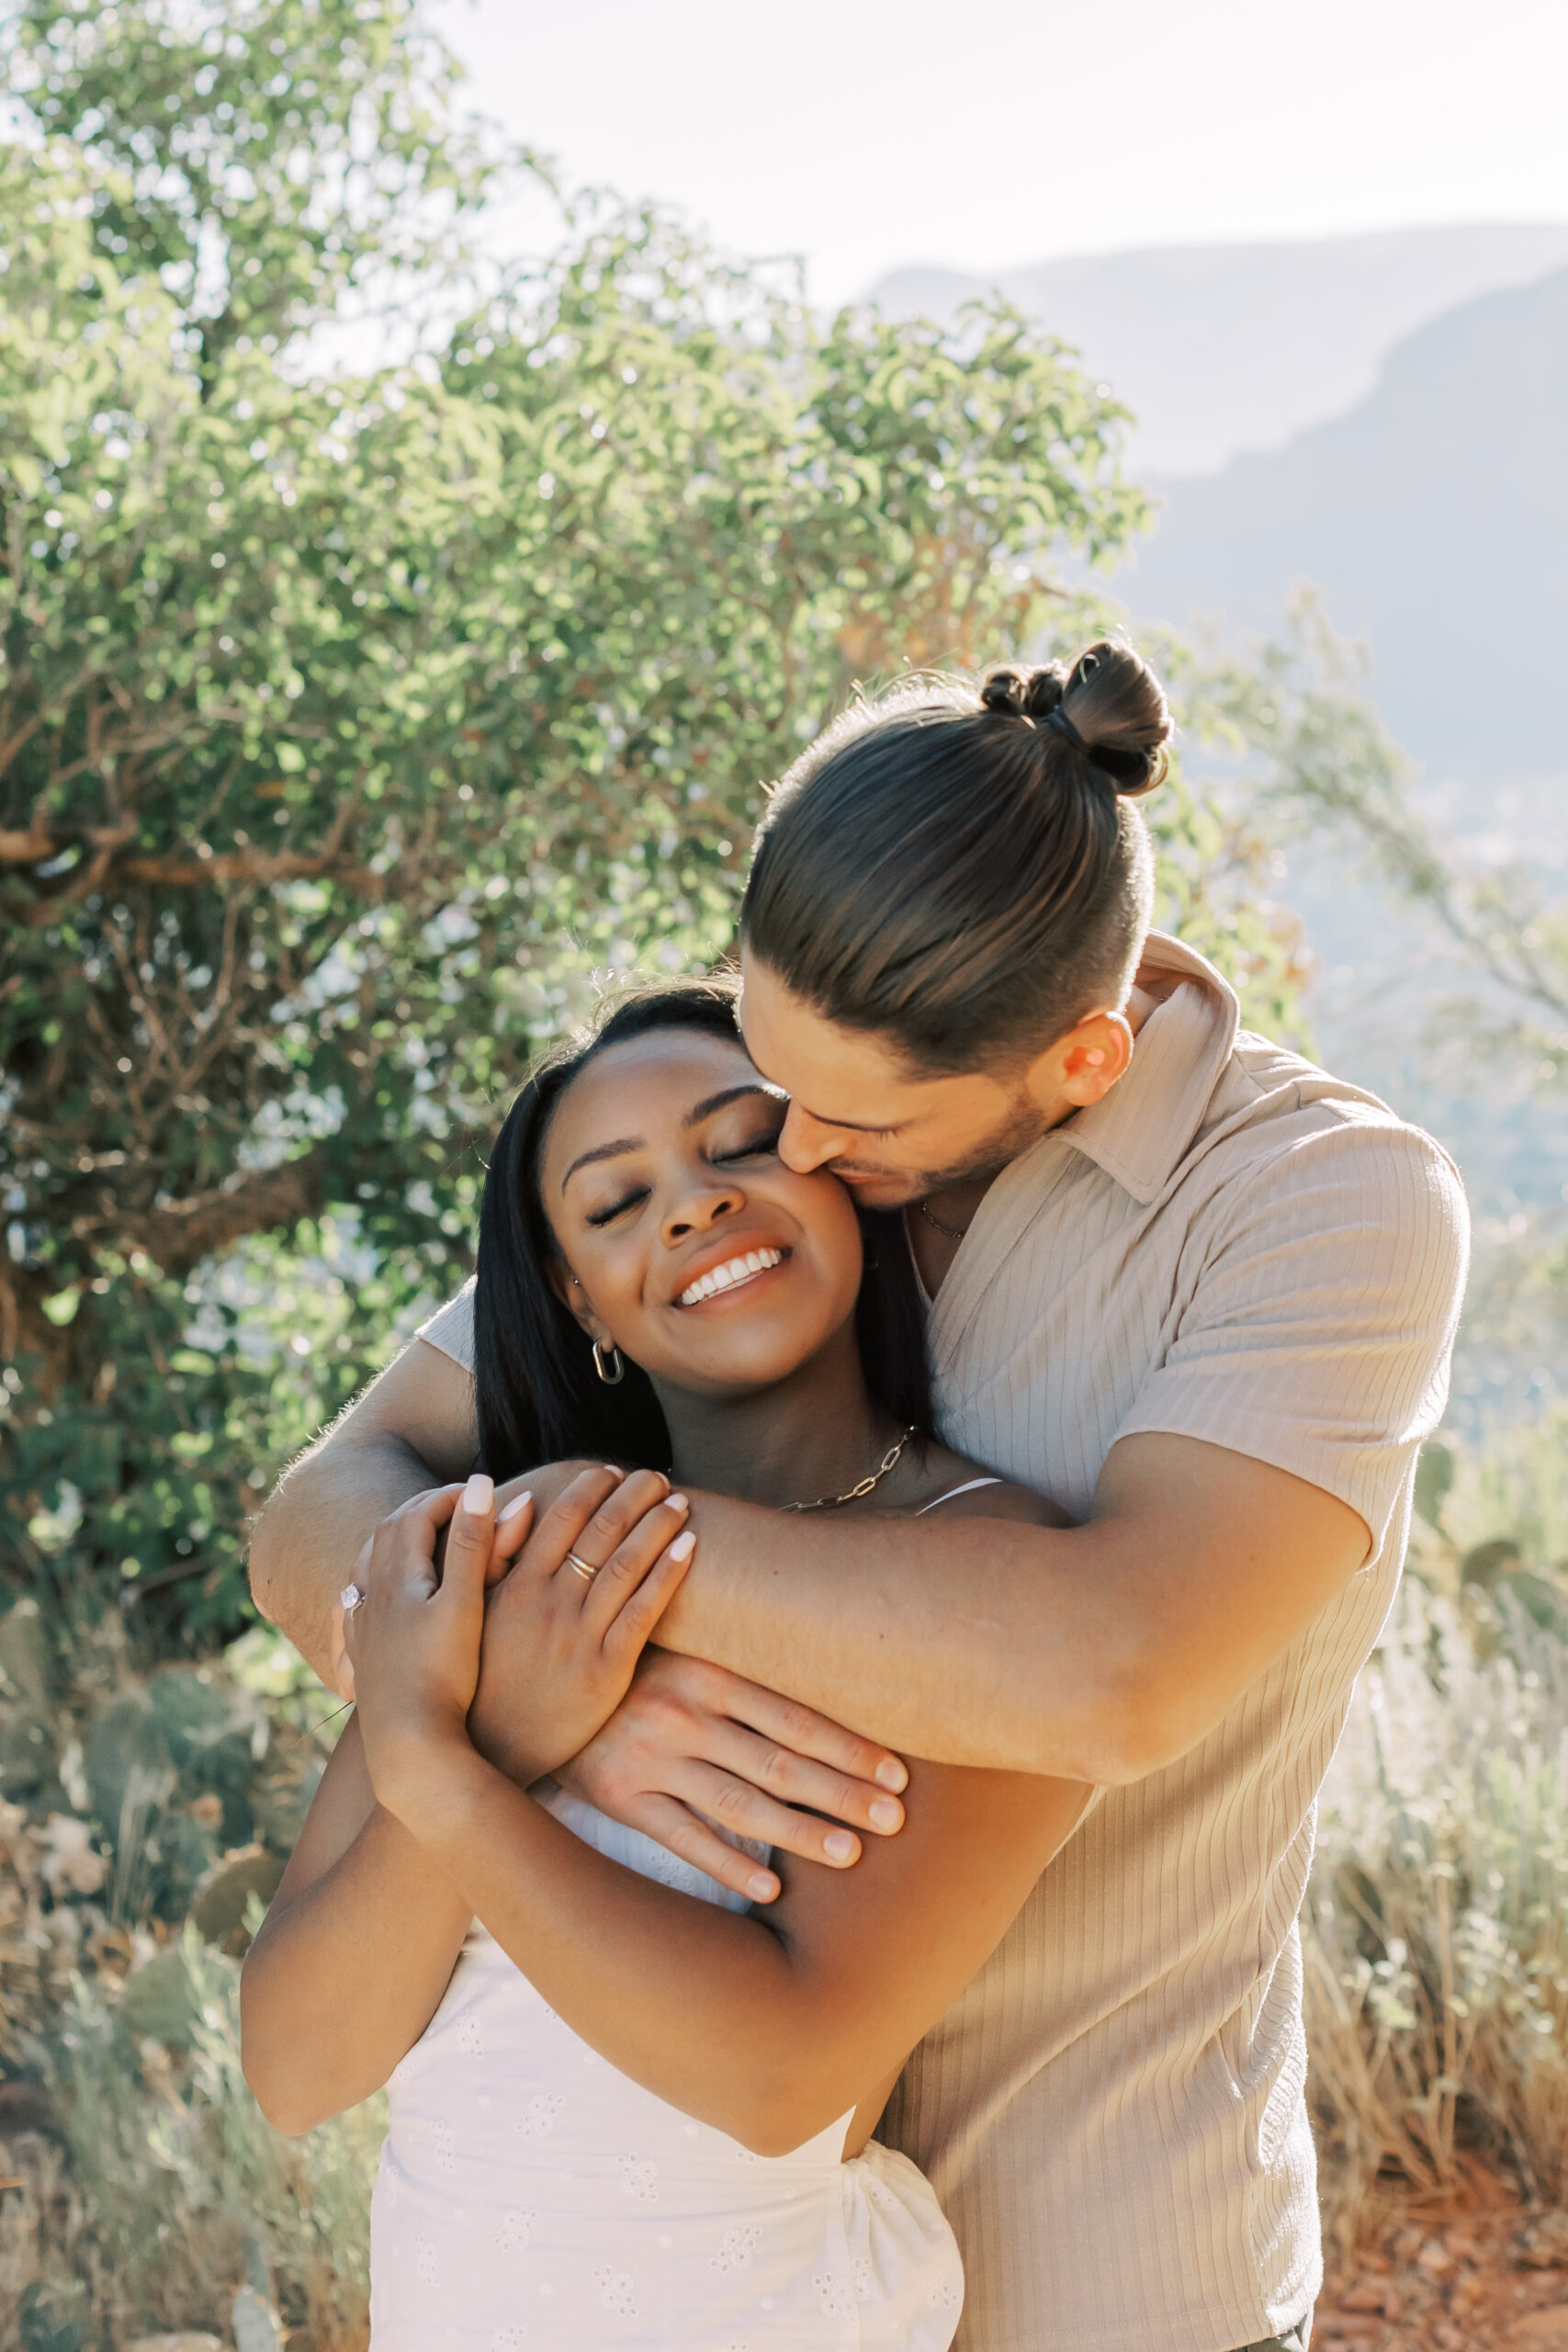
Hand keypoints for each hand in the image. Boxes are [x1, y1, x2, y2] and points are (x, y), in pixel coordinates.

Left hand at [343, 1475, 497, 1810]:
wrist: (408, 1748)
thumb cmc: (443, 1677)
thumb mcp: (466, 1604)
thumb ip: (474, 1543)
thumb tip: (484, 1485)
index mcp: (397, 1576)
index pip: (418, 1514)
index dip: (451, 1497)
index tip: (482, 1491)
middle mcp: (371, 1596)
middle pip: (388, 1533)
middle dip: (423, 1511)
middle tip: (457, 1506)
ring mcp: (362, 1629)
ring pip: (365, 1567)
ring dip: (392, 1542)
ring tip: (417, 1539)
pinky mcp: (361, 1660)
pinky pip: (351, 1609)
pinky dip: (364, 1588)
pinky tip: (366, 1600)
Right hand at [469, 1465, 696, 1783]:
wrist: (489, 1751)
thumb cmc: (479, 1678)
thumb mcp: (471, 1613)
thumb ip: (495, 1556)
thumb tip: (521, 1501)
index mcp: (517, 1587)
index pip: (561, 1520)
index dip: (590, 1489)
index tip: (611, 1470)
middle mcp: (551, 1605)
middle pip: (602, 1534)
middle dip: (633, 1497)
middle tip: (656, 1474)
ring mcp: (581, 1637)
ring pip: (627, 1565)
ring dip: (657, 1525)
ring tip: (678, 1500)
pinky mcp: (608, 1670)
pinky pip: (645, 1612)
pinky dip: (668, 1574)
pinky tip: (688, 1546)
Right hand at [558, 1650, 909, 1904]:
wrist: (536, 1681)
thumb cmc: (630, 1667)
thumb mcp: (683, 1655)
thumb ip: (742, 1680)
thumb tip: (823, 1710)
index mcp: (707, 1674)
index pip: (794, 1716)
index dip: (849, 1746)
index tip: (898, 1773)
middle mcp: (681, 1715)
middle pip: (778, 1761)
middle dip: (841, 1792)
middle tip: (896, 1819)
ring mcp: (649, 1759)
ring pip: (738, 1803)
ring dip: (799, 1830)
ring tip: (851, 1853)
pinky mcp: (618, 1796)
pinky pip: (681, 1838)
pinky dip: (727, 1862)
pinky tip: (770, 1888)